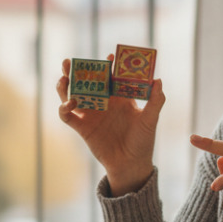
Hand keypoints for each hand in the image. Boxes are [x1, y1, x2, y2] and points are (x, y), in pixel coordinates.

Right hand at [56, 57, 165, 195]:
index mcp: (118, 97)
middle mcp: (102, 102)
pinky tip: (70, 104)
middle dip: (76, 70)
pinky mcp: (81, 127)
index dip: (108, 65)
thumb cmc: (143, 141)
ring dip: (65, 85)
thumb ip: (155, 101)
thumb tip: (158, 80)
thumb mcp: (150, 120)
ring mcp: (90, 114)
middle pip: (85, 82)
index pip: (109, 76)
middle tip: (69, 62)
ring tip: (64, 77)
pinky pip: (67, 116)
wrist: (131, 164)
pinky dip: (64, 108)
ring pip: (71, 95)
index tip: (110, 57)